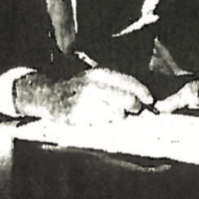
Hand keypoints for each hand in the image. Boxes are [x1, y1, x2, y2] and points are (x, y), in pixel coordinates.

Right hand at [14, 67, 153, 123]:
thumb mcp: (94, 81)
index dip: (141, 90)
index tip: (150, 99)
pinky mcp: (75, 117)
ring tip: (116, 115)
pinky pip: (99, 123)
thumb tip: (141, 100)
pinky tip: (100, 120)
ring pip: (114, 113)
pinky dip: (103, 123)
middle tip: (135, 110)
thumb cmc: (77, 89)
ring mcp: (82, 101)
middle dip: (133, 106)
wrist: (47, 94)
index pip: (125, 80)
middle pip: (123, 98)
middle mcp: (91, 85)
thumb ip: (115, 87)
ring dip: (119, 116)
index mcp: (97, 74)